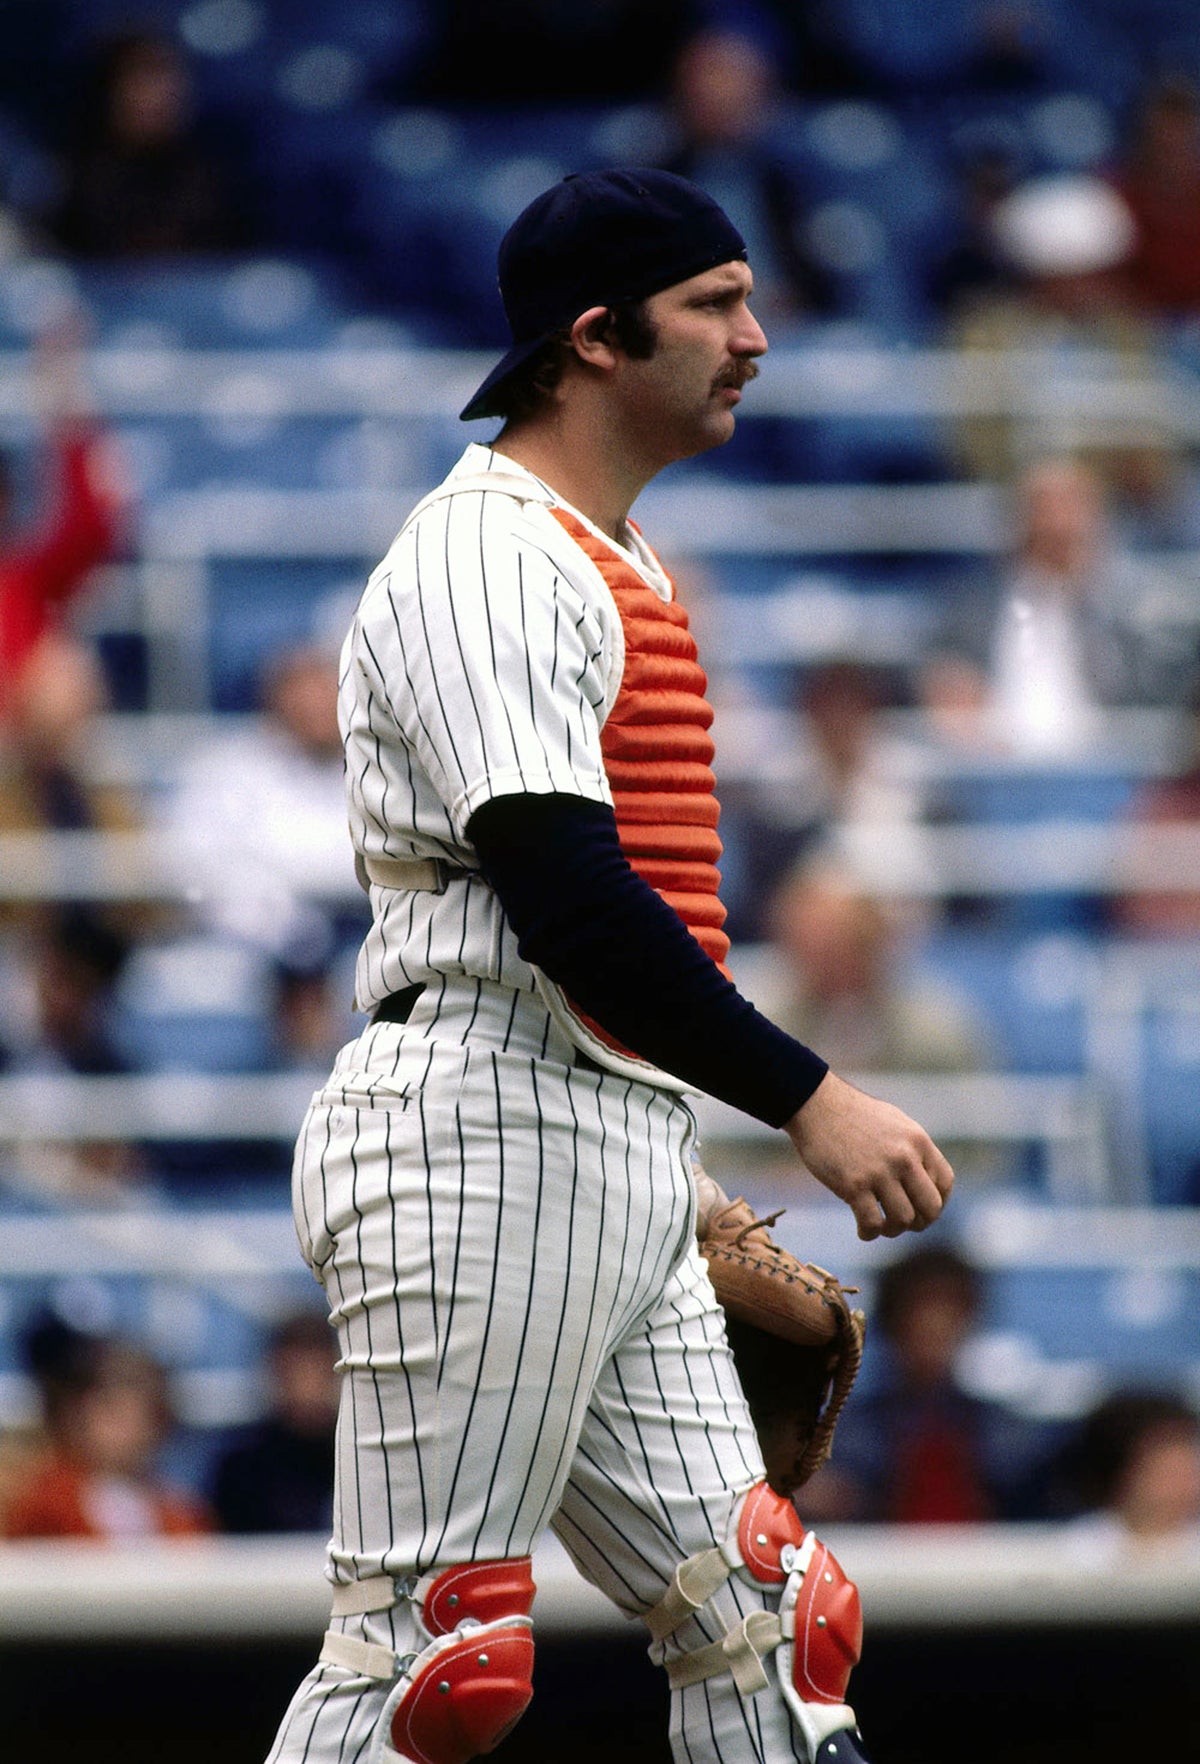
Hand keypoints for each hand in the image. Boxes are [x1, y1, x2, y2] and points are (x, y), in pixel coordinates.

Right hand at [785, 1070, 952, 1241]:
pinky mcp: (854, 1185)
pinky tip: (863, 1230)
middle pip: (930, 1207)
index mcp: (917, 1141)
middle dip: (920, 1223)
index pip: (944, 1183)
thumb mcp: (894, 1123)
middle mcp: (904, 1157)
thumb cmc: (853, 1115)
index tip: (922, 1210)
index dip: (938, 1203)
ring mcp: (879, 1172)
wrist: (816, 1105)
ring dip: (893, 1230)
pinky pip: (872, 1224)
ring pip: (903, 1220)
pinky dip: (869, 1234)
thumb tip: (923, 1180)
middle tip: (904, 1224)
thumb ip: (912, 1150)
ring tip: (881, 1226)